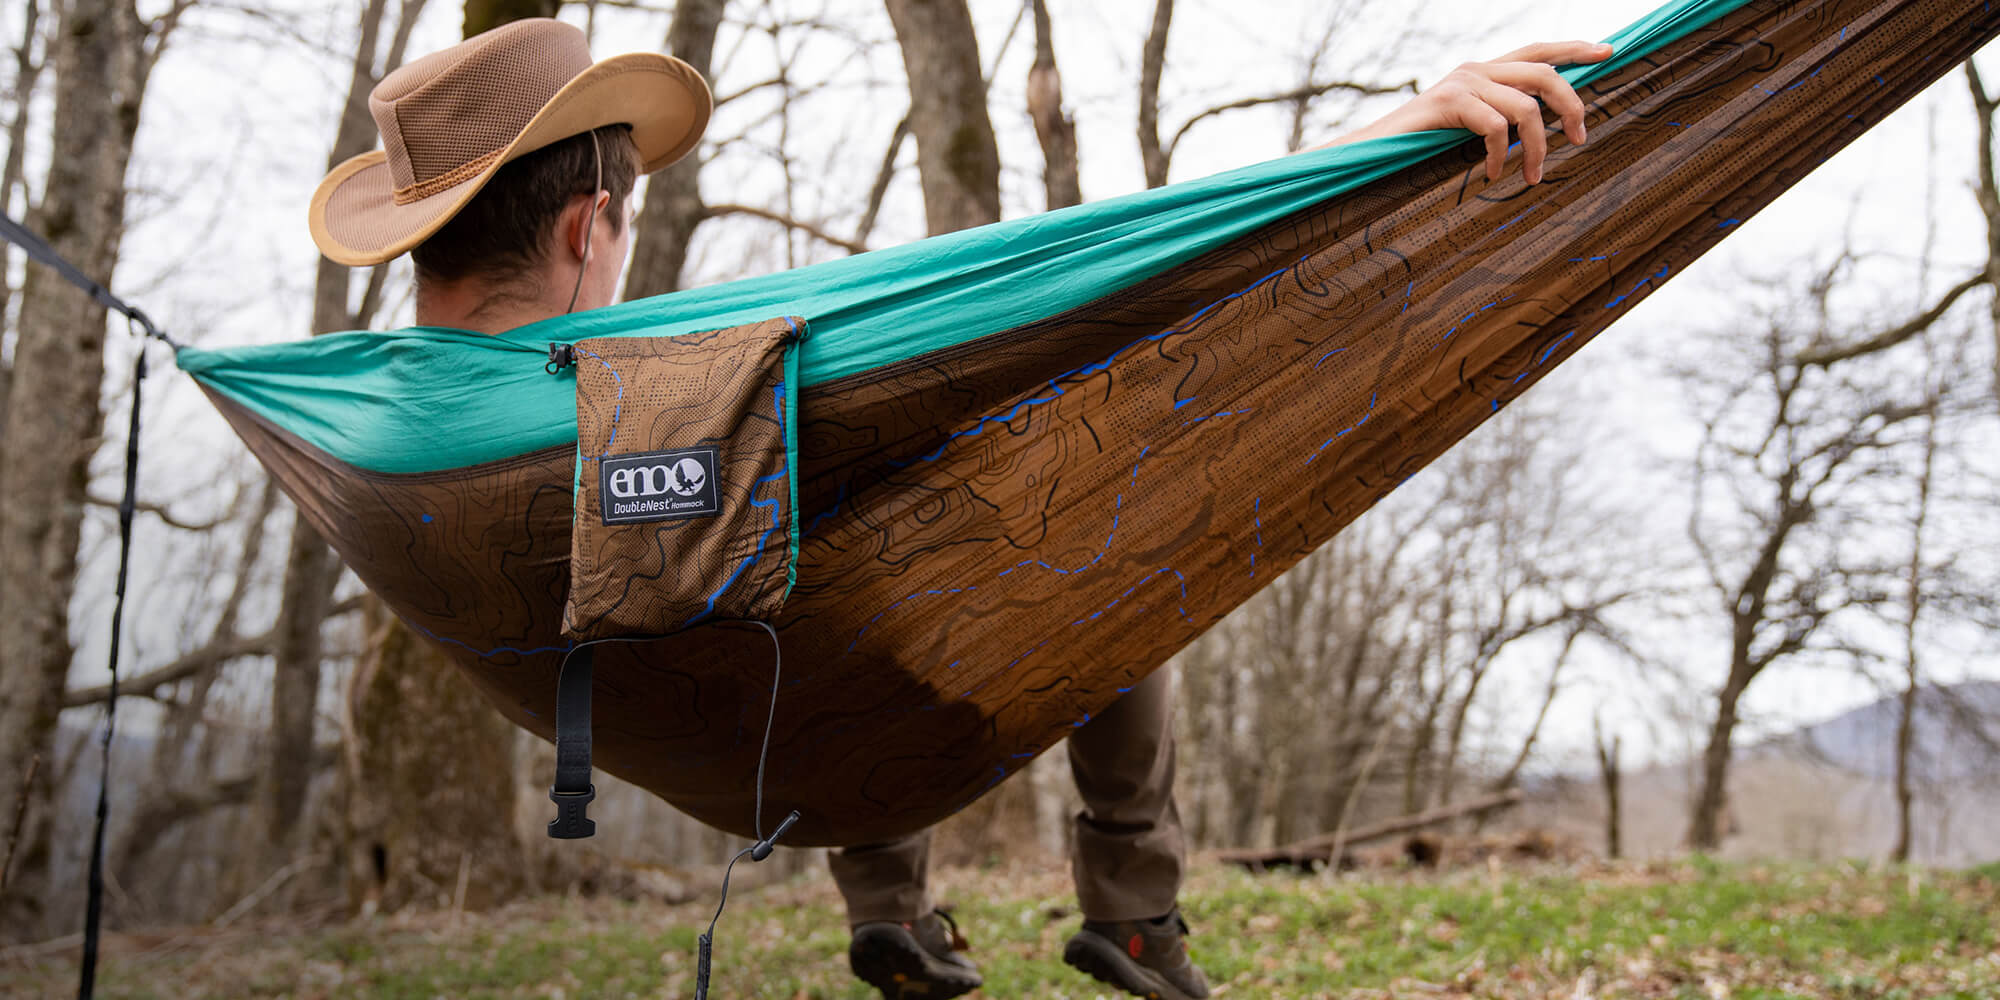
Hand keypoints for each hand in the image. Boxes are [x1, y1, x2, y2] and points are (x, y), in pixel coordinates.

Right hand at [1327, 41, 1613, 183]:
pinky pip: (1495, 127)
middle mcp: (1476, 68)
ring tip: (1532, 176)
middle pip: (1544, 74)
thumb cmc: (1421, 147)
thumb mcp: (1467, 127)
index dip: (1574, 48)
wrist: (1372, 152)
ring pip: (1526, 107)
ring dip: (1537, 148)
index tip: (1608, 52)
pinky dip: (1501, 156)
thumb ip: (1498, 117)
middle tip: (1579, 139)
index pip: (1537, 51)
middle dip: (1572, 106)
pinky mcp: (1448, 103)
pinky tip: (1494, 175)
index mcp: (1484, 71)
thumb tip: (1541, 128)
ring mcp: (1462, 83)